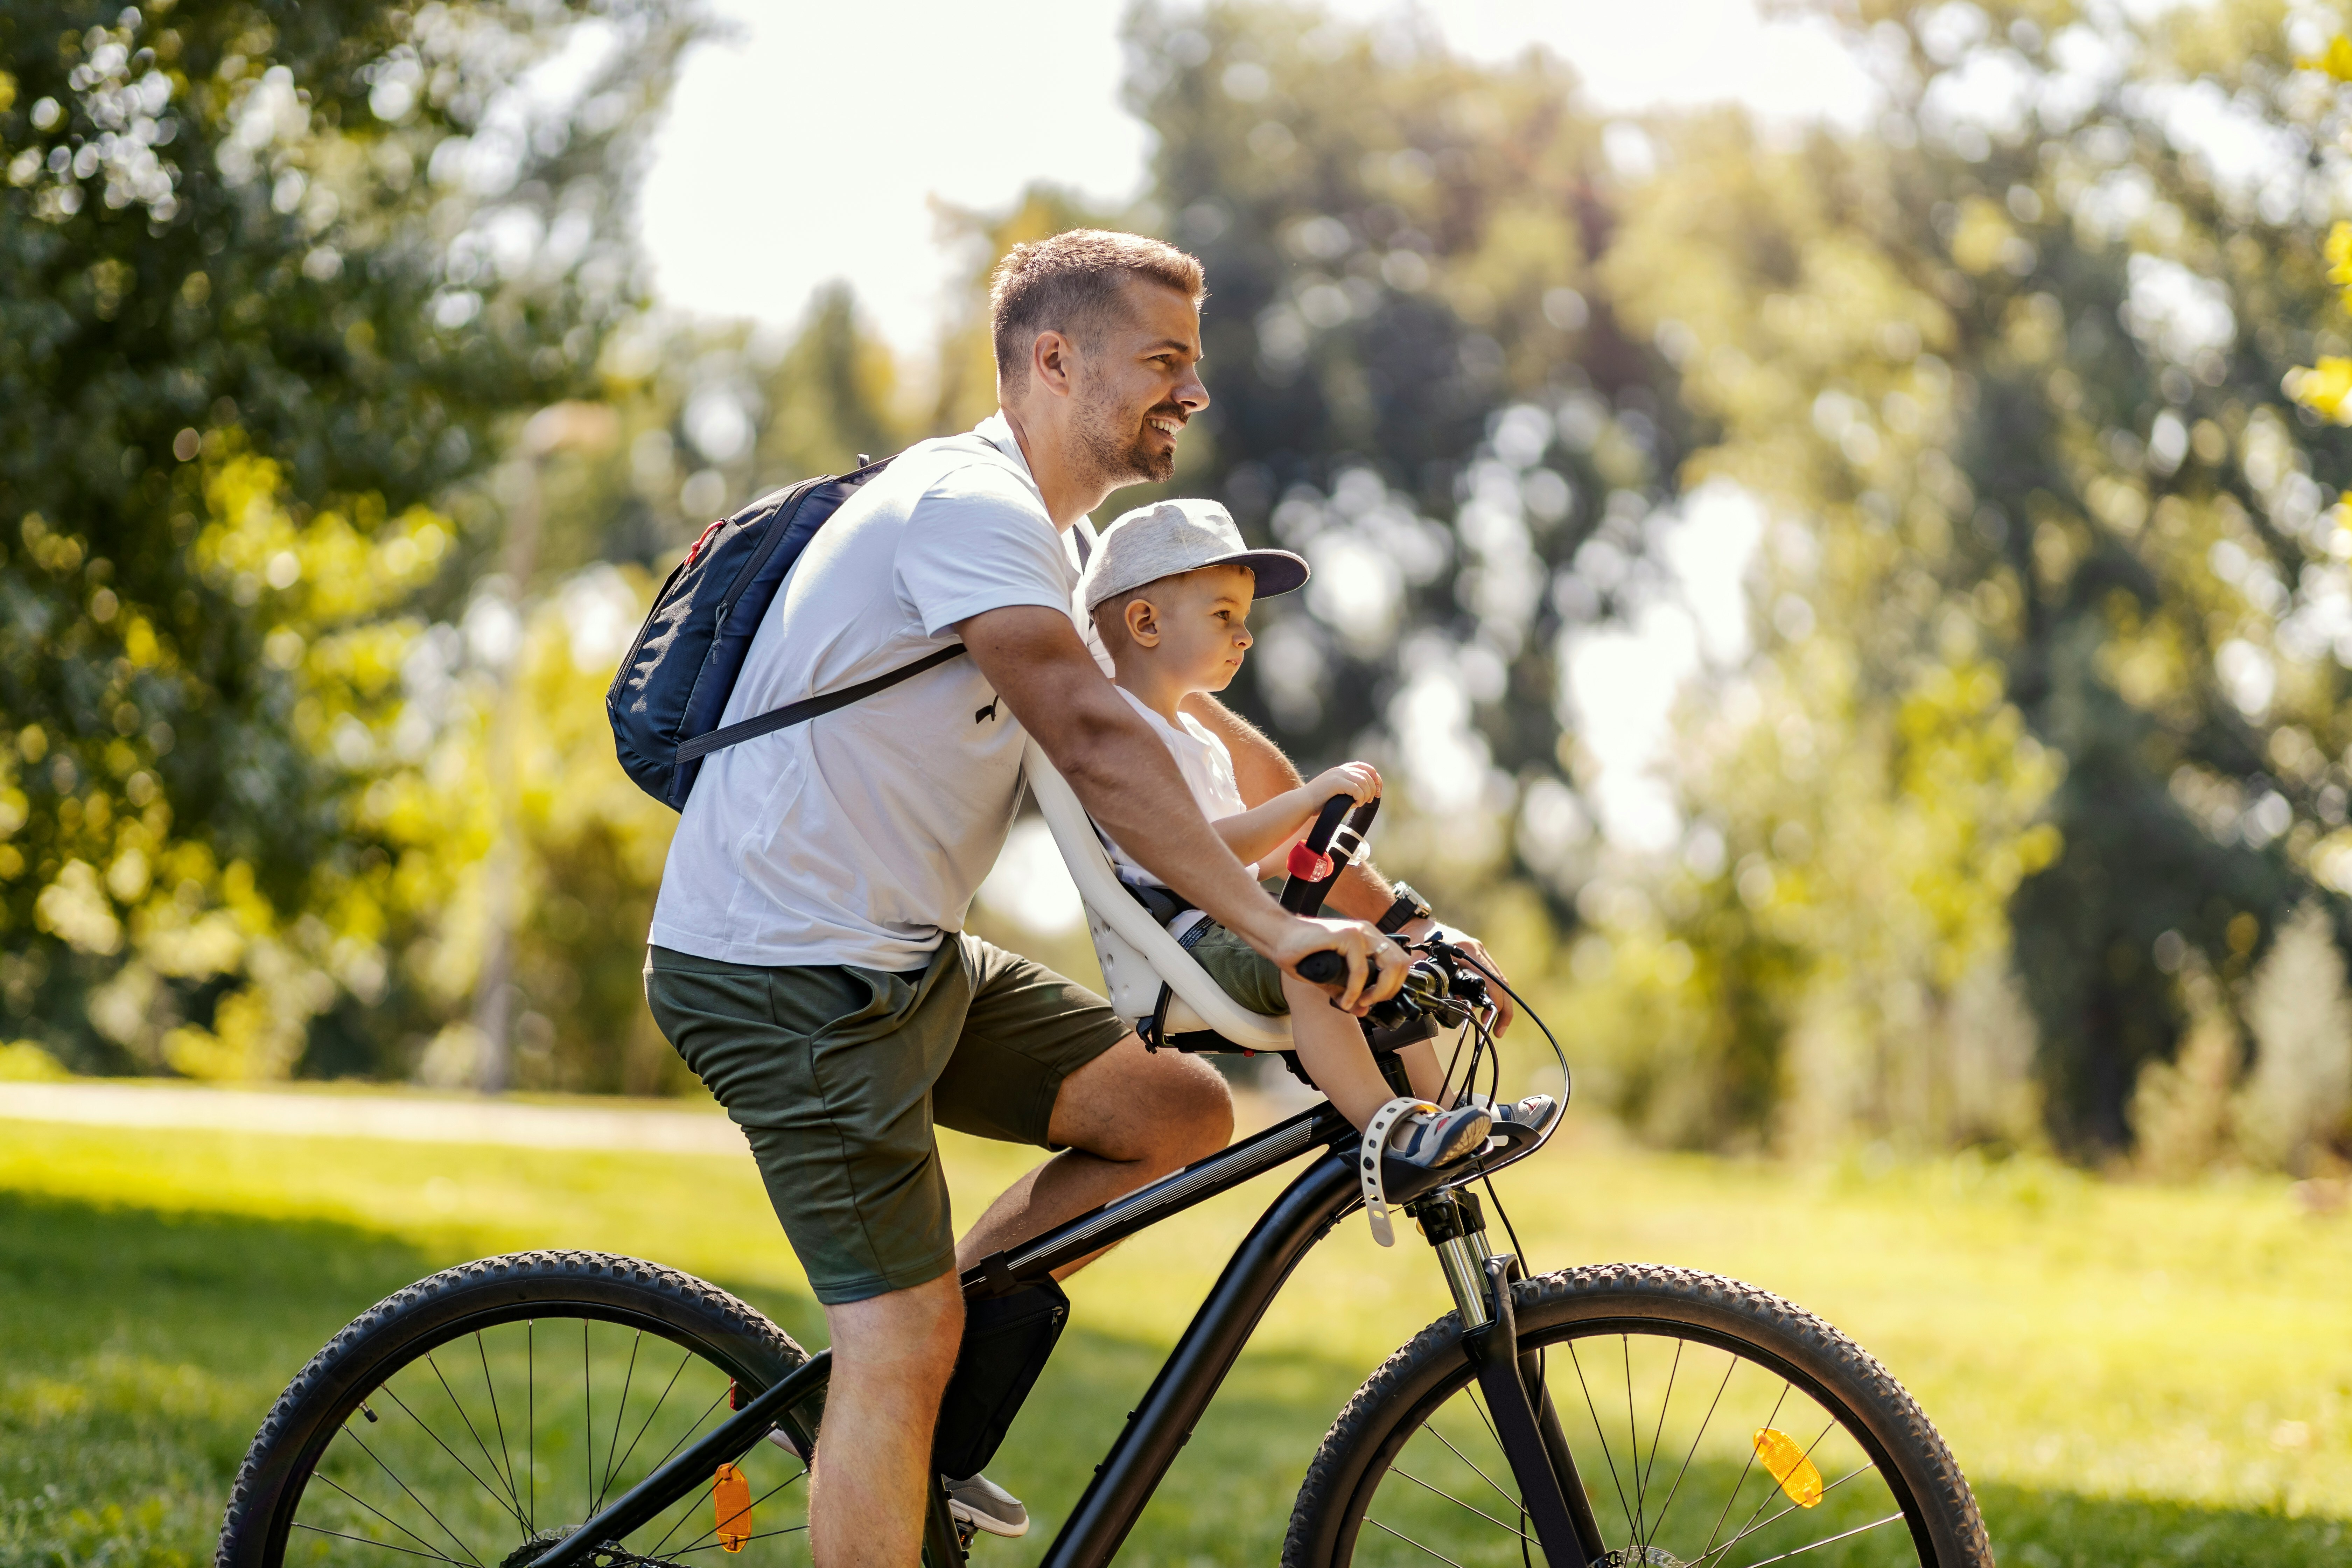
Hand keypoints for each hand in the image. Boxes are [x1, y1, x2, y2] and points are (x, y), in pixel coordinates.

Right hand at [1265, 914, 1409, 1012]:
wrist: (1279, 938)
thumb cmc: (1302, 953)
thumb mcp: (1331, 979)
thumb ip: (1347, 991)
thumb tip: (1362, 1011)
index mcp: (1369, 939)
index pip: (1399, 963)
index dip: (1391, 986)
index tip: (1370, 1000)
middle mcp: (1368, 933)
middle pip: (1402, 963)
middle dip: (1389, 990)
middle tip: (1368, 1002)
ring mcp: (1359, 932)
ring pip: (1390, 965)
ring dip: (1378, 990)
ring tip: (1359, 1001)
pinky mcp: (1347, 935)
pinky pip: (1361, 969)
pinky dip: (1355, 990)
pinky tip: (1344, 999)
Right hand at [1303, 761, 1380, 806]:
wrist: (1302, 803)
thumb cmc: (1318, 802)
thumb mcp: (1336, 793)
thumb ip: (1349, 791)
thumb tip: (1364, 797)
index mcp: (1341, 770)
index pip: (1366, 768)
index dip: (1375, 778)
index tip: (1378, 791)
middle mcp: (1341, 770)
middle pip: (1367, 774)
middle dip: (1374, 787)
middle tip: (1372, 800)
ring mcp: (1338, 775)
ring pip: (1363, 781)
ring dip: (1366, 794)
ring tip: (1361, 803)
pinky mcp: (1336, 782)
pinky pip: (1356, 788)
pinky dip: (1360, 797)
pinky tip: (1356, 804)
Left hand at [1400, 918, 1515, 1033]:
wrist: (1413, 924)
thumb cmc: (1416, 940)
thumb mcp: (1422, 962)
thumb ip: (1434, 982)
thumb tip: (1446, 1006)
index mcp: (1469, 951)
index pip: (1493, 981)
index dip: (1497, 1005)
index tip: (1492, 1023)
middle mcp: (1477, 951)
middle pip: (1501, 983)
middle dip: (1502, 1009)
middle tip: (1497, 1030)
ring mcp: (1477, 954)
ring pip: (1496, 981)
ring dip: (1495, 1003)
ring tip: (1487, 1022)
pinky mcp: (1473, 958)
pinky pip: (1486, 978)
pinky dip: (1485, 995)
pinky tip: (1476, 1008)